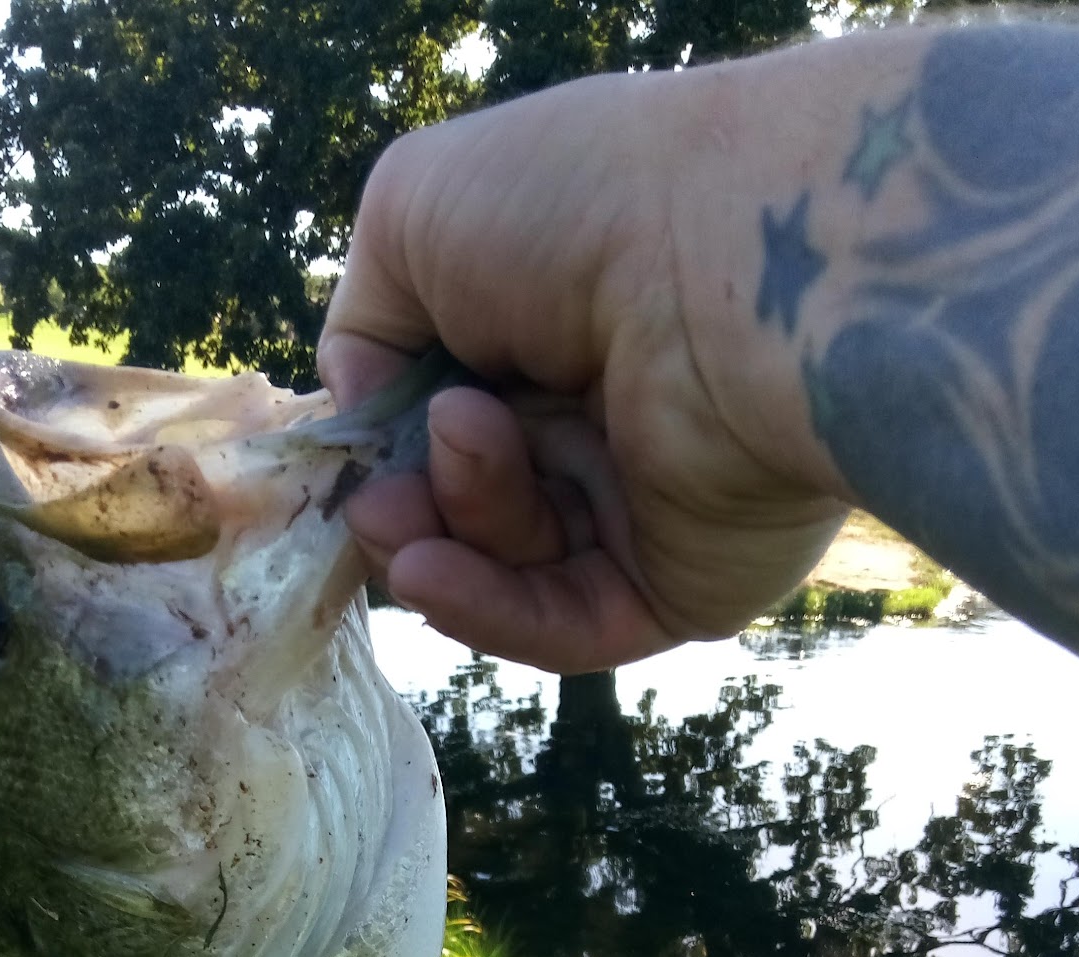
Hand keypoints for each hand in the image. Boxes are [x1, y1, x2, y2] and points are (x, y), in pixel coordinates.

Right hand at [318, 66, 850, 669]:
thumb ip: (363, 317)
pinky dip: (485, 608)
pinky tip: (429, 573)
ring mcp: (640, 510)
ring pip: (506, 565)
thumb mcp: (414, 212)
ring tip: (413, 503)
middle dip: (403, 503)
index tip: (348, 452)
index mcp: (553, 324)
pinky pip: (563, 624)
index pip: (445, 411)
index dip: (386, 440)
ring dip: (443, 535)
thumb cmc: (581, 211)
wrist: (729, 268)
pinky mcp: (676, 588)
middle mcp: (600, 418)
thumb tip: (362, 410)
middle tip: (378, 499)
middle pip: (466, 502)